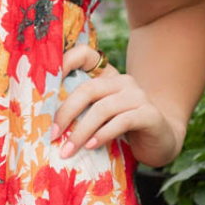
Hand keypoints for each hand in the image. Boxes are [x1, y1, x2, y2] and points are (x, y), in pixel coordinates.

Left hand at [50, 44, 185, 169]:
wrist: (160, 142)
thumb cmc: (123, 131)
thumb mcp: (98, 118)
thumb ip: (80, 112)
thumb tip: (47, 122)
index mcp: (107, 77)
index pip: (85, 55)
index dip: (65, 61)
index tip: (44, 82)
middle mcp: (123, 81)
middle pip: (87, 89)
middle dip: (66, 113)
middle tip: (53, 135)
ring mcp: (138, 96)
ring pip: (102, 108)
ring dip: (81, 131)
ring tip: (68, 150)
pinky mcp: (149, 114)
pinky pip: (122, 121)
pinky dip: (103, 134)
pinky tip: (91, 146)